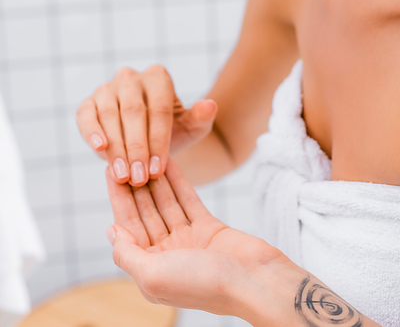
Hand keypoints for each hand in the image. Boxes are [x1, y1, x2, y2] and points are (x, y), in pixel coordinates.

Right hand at [77, 64, 217, 185]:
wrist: (148, 139)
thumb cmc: (172, 132)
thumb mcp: (191, 128)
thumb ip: (201, 118)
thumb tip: (210, 105)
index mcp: (158, 77)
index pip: (159, 108)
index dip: (159, 139)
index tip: (160, 168)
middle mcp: (131, 77)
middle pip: (133, 112)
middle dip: (137, 148)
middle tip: (141, 177)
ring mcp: (107, 88)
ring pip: (109, 115)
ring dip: (116, 147)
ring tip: (123, 174)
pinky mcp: (88, 103)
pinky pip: (85, 116)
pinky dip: (91, 132)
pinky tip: (99, 149)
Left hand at [106, 159, 288, 315]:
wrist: (252, 281)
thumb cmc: (203, 285)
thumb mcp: (153, 276)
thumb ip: (127, 254)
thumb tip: (111, 231)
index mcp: (150, 269)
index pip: (128, 227)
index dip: (118, 198)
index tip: (110, 170)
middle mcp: (167, 255)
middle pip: (145, 213)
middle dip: (134, 185)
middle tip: (125, 154)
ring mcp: (188, 240)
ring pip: (166, 204)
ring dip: (155, 179)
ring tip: (144, 152)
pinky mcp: (208, 227)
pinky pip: (188, 200)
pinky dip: (178, 181)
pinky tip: (169, 162)